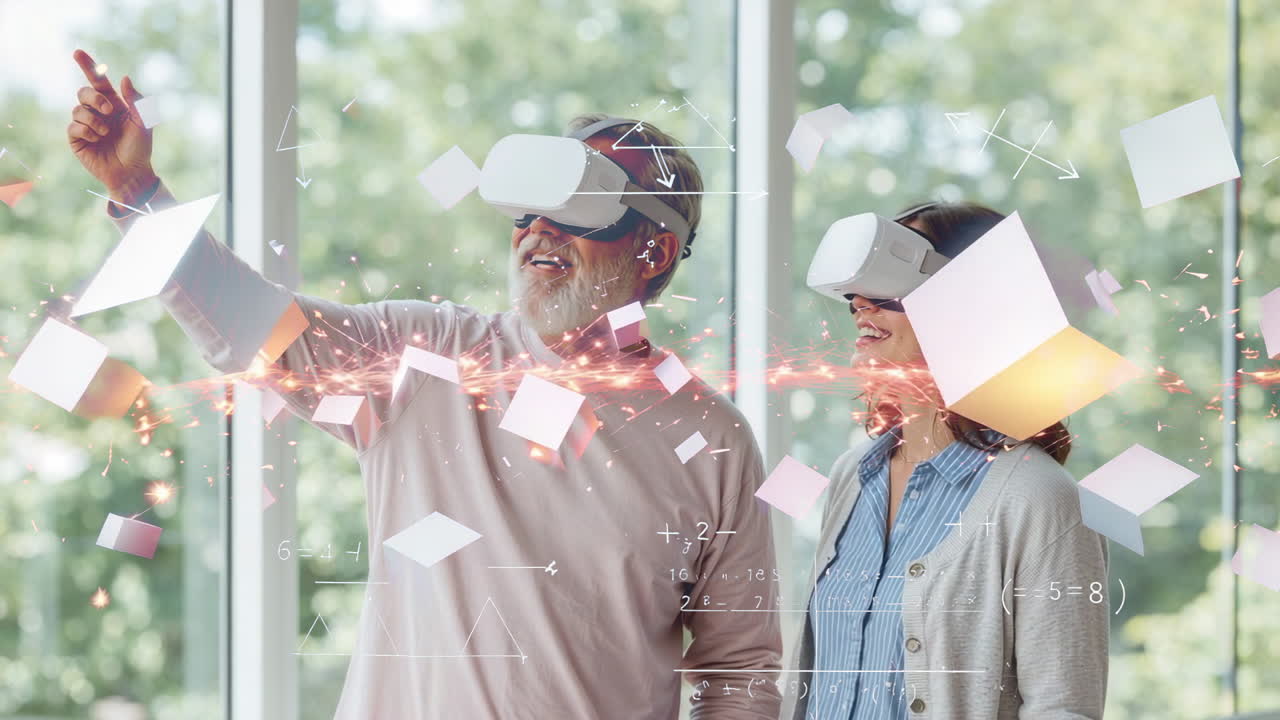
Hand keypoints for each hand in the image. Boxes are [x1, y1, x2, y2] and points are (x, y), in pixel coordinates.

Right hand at [67, 49, 157, 204]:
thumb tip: (124, 78)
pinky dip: (86, 131)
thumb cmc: (139, 148)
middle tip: (109, 109)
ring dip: (94, 120)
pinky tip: (96, 140)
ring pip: (78, 110)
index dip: (88, 66)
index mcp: (113, 104)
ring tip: (106, 133)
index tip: (77, 52)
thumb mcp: (144, 123)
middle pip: (84, 92)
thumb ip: (136, 101)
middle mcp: (97, 112)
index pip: (98, 81)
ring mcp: (86, 125)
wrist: (132, 173)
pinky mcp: (77, 139)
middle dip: (95, 98)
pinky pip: (73, 126)